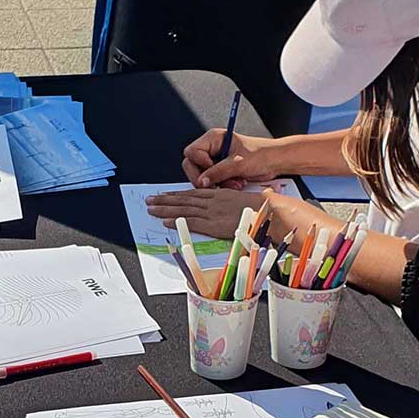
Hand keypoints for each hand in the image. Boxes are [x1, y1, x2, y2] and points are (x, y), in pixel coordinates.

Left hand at [145, 187, 268, 239]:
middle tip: (149, 200)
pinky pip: (191, 222)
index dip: (176, 194)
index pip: (193, 193)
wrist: (269, 212)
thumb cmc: (260, 209)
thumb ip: (229, 205)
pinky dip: (177, 221)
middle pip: (183, 199)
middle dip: (164, 200)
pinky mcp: (213, 224)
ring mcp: (212, 212)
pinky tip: (165, 221)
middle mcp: (212, 201)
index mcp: (219, 195)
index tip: (164, 195)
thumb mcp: (242, 202)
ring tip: (150, 209)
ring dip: (165, 209)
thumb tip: (224, 208)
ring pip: (183, 209)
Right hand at [181, 129, 278, 187]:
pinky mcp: (220, 171)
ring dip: (217, 184)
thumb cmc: (261, 154)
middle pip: (192, 165)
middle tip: (218, 184)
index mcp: (213, 138)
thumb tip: (201, 181)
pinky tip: (235, 183)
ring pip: (202, 176)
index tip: (212, 170)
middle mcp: (211, 149)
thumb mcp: (238, 163)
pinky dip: (222, 186)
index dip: (199, 164)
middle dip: (207, 178)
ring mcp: (215, 160)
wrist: (275, 161)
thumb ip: (217, 172)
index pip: (191, 152)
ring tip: (234, 183)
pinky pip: (212, 182)